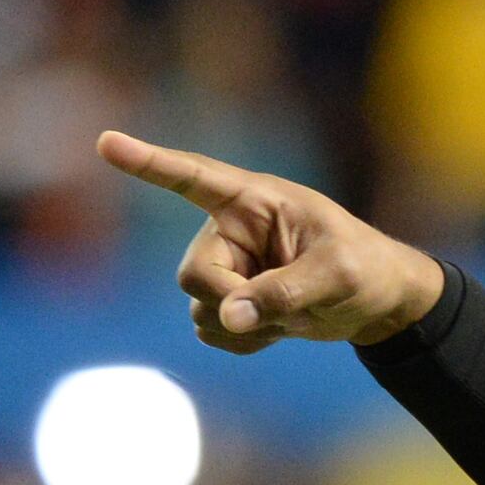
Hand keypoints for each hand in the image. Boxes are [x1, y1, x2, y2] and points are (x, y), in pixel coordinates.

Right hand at [96, 130, 446, 354]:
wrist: (377, 301)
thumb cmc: (366, 268)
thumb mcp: (336, 276)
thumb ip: (284, 292)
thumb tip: (226, 317)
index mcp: (254, 200)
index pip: (193, 177)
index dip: (148, 162)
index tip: (106, 142)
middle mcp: (230, 230)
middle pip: (193, 275)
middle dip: (230, 301)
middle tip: (281, 307)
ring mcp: (227, 267)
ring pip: (200, 309)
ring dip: (244, 327)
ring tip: (292, 314)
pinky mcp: (230, 301)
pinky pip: (213, 332)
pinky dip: (244, 341)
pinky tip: (278, 329)